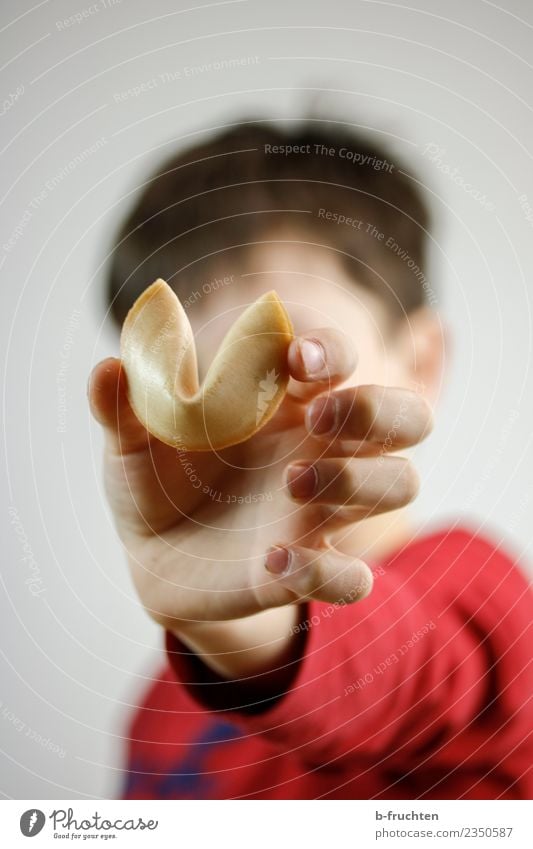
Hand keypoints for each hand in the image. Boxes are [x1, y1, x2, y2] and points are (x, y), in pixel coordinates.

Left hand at [88, 328, 431, 676]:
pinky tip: (271, 561)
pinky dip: (326, 572)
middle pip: (407, 416)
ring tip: (291, 483)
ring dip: (359, 480)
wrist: (152, 554)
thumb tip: (108, 367)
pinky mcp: (305, 569)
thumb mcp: (129, 441)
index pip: (340, 360)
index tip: (298, 357)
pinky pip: (354, 578)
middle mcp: (319, 449)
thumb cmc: (155, 477)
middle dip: (379, 409)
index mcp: (284, 403)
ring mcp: (320, 510)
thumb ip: (121, 406)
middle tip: (320, 417)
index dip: (334, 350)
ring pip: (400, 483)